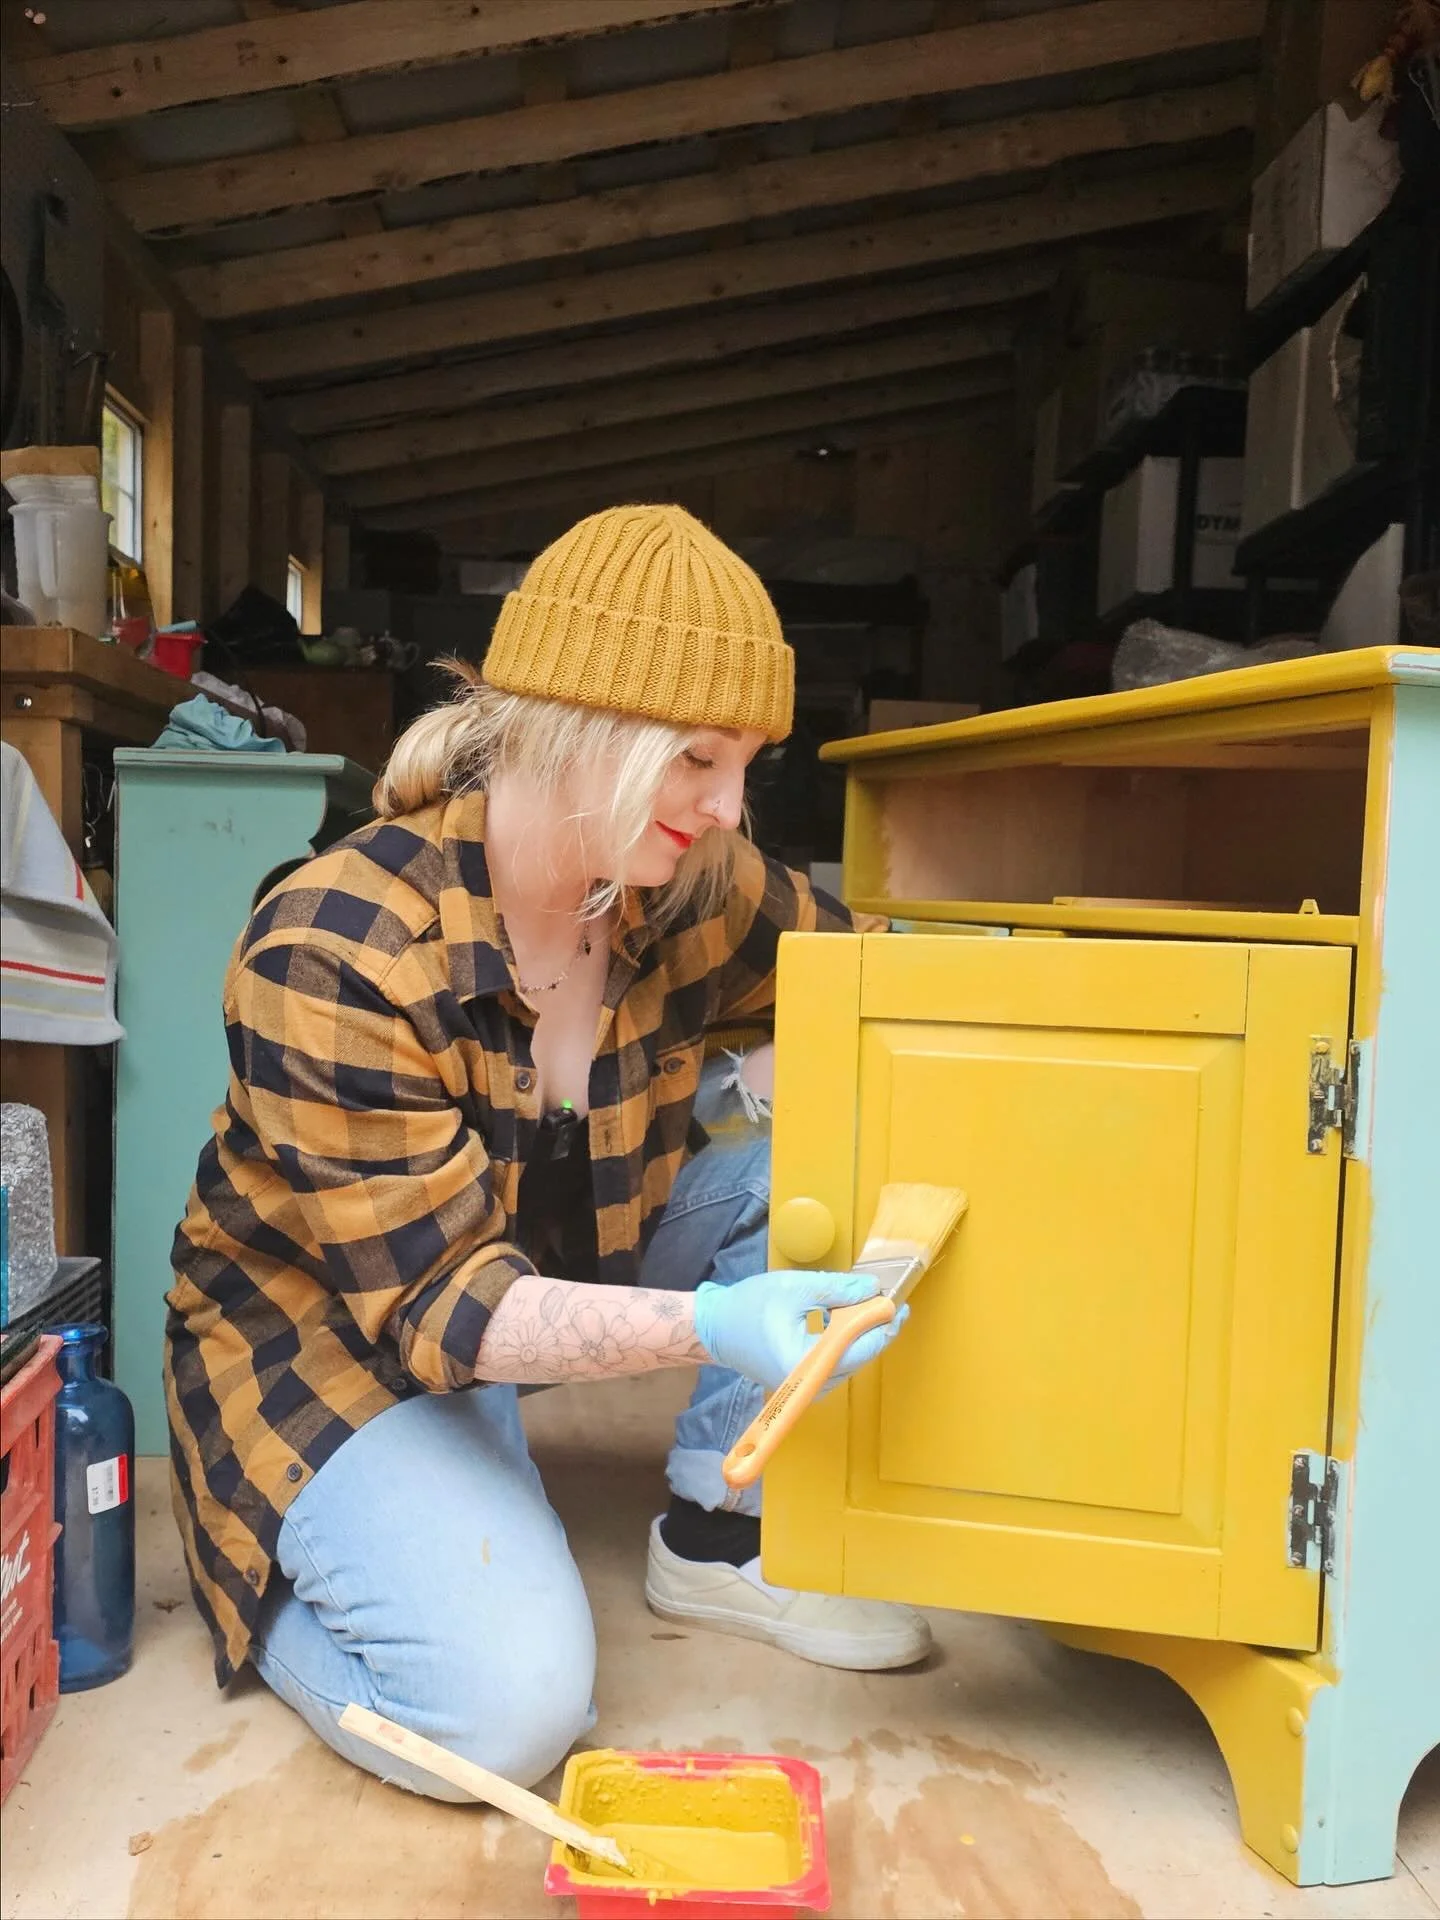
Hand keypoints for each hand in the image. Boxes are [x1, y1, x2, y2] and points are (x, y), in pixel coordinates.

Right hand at [692, 1269, 908, 1391]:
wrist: (715, 1327)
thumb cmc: (749, 1306)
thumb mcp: (795, 1288)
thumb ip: (837, 1290)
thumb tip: (873, 1291)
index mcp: (804, 1364)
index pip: (858, 1349)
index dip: (882, 1325)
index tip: (897, 1303)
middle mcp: (808, 1386)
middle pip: (857, 1359)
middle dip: (874, 1329)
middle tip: (886, 1300)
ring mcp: (806, 1388)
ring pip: (849, 1363)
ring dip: (862, 1336)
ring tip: (869, 1307)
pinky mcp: (803, 1384)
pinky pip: (836, 1364)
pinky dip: (847, 1343)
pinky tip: (849, 1321)